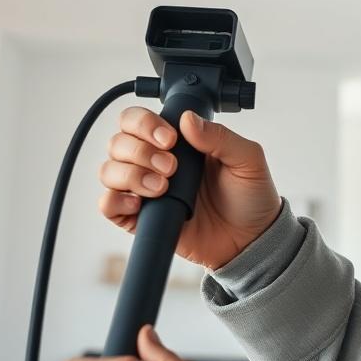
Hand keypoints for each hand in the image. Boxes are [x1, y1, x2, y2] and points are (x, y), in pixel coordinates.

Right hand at [98, 106, 281, 269]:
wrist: (252, 240)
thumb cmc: (250, 196)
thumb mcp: (247, 159)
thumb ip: (220, 136)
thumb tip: (187, 119)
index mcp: (176, 141)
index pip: (137, 120)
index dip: (144, 124)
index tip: (170, 139)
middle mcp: (152, 162)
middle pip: (118, 142)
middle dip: (140, 152)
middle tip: (171, 166)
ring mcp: (144, 190)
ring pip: (109, 171)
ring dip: (131, 175)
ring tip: (162, 187)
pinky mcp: (140, 219)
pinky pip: (108, 206)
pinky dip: (114, 200)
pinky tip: (140, 202)